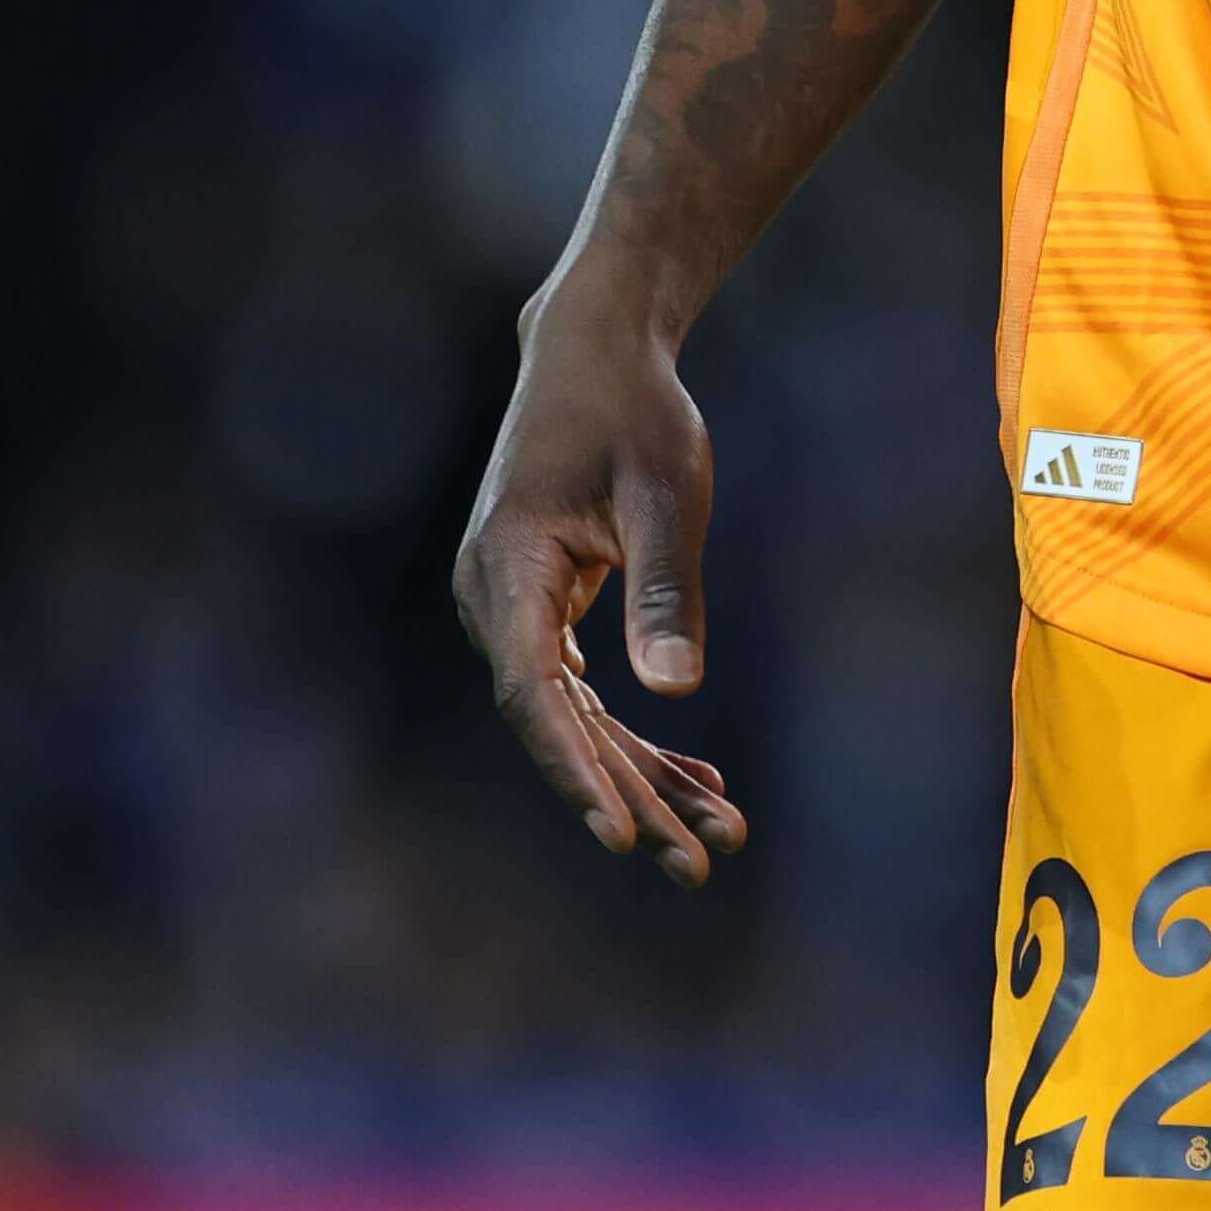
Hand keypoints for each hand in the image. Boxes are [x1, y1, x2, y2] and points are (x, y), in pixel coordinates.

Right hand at [449, 272, 747, 886]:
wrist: (593, 347)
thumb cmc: (631, 408)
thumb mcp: (664, 493)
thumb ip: (666, 588)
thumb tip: (675, 689)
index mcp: (507, 567)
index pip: (534, 695)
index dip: (576, 771)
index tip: (622, 834)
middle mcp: (494, 598)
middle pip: (557, 725)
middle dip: (630, 796)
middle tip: (701, 863)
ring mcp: (513, 607)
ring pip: (572, 717)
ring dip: (640, 775)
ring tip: (717, 835)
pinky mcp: (541, 608)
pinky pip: (582, 690)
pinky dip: (635, 734)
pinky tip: (699, 777)